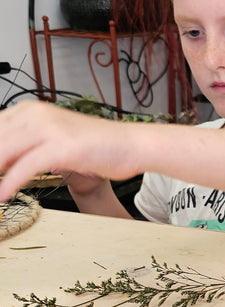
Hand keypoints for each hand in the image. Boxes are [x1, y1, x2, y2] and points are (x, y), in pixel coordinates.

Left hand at [0, 102, 132, 202]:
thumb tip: (2, 164)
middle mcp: (35, 115)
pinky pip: (26, 166)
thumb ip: (24, 150)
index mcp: (29, 111)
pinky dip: (10, 182)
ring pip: (4, 151)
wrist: (130, 145)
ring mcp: (49, 129)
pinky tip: (2, 196)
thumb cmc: (95, 146)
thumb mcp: (51, 143)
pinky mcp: (62, 146)